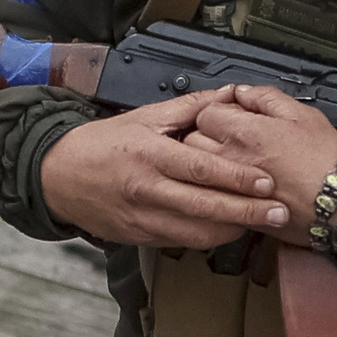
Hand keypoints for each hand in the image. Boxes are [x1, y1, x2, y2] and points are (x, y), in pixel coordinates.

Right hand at [39, 88, 292, 248]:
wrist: (56, 175)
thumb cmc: (100, 144)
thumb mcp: (142, 117)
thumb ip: (188, 108)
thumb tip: (226, 95)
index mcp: (150, 155)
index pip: (202, 170)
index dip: (238, 179)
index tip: (267, 183)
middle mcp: (147, 190)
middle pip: (206, 207)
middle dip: (248, 213)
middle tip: (280, 213)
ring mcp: (143, 217)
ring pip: (197, 233)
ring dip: (232, 229)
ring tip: (260, 222)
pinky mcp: (139, 236)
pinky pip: (181, 241)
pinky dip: (207, 236)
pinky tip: (226, 228)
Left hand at [184, 83, 336, 247]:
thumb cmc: (326, 161)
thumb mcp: (302, 114)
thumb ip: (266, 98)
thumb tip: (244, 92)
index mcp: (246, 132)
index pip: (206, 112)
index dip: (217, 109)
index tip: (229, 113)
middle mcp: (233, 159)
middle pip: (192, 140)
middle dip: (204, 134)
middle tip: (224, 134)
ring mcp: (231, 187)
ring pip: (197, 171)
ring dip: (205, 162)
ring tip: (227, 158)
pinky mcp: (238, 209)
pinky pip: (211, 195)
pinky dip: (215, 187)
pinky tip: (232, 182)